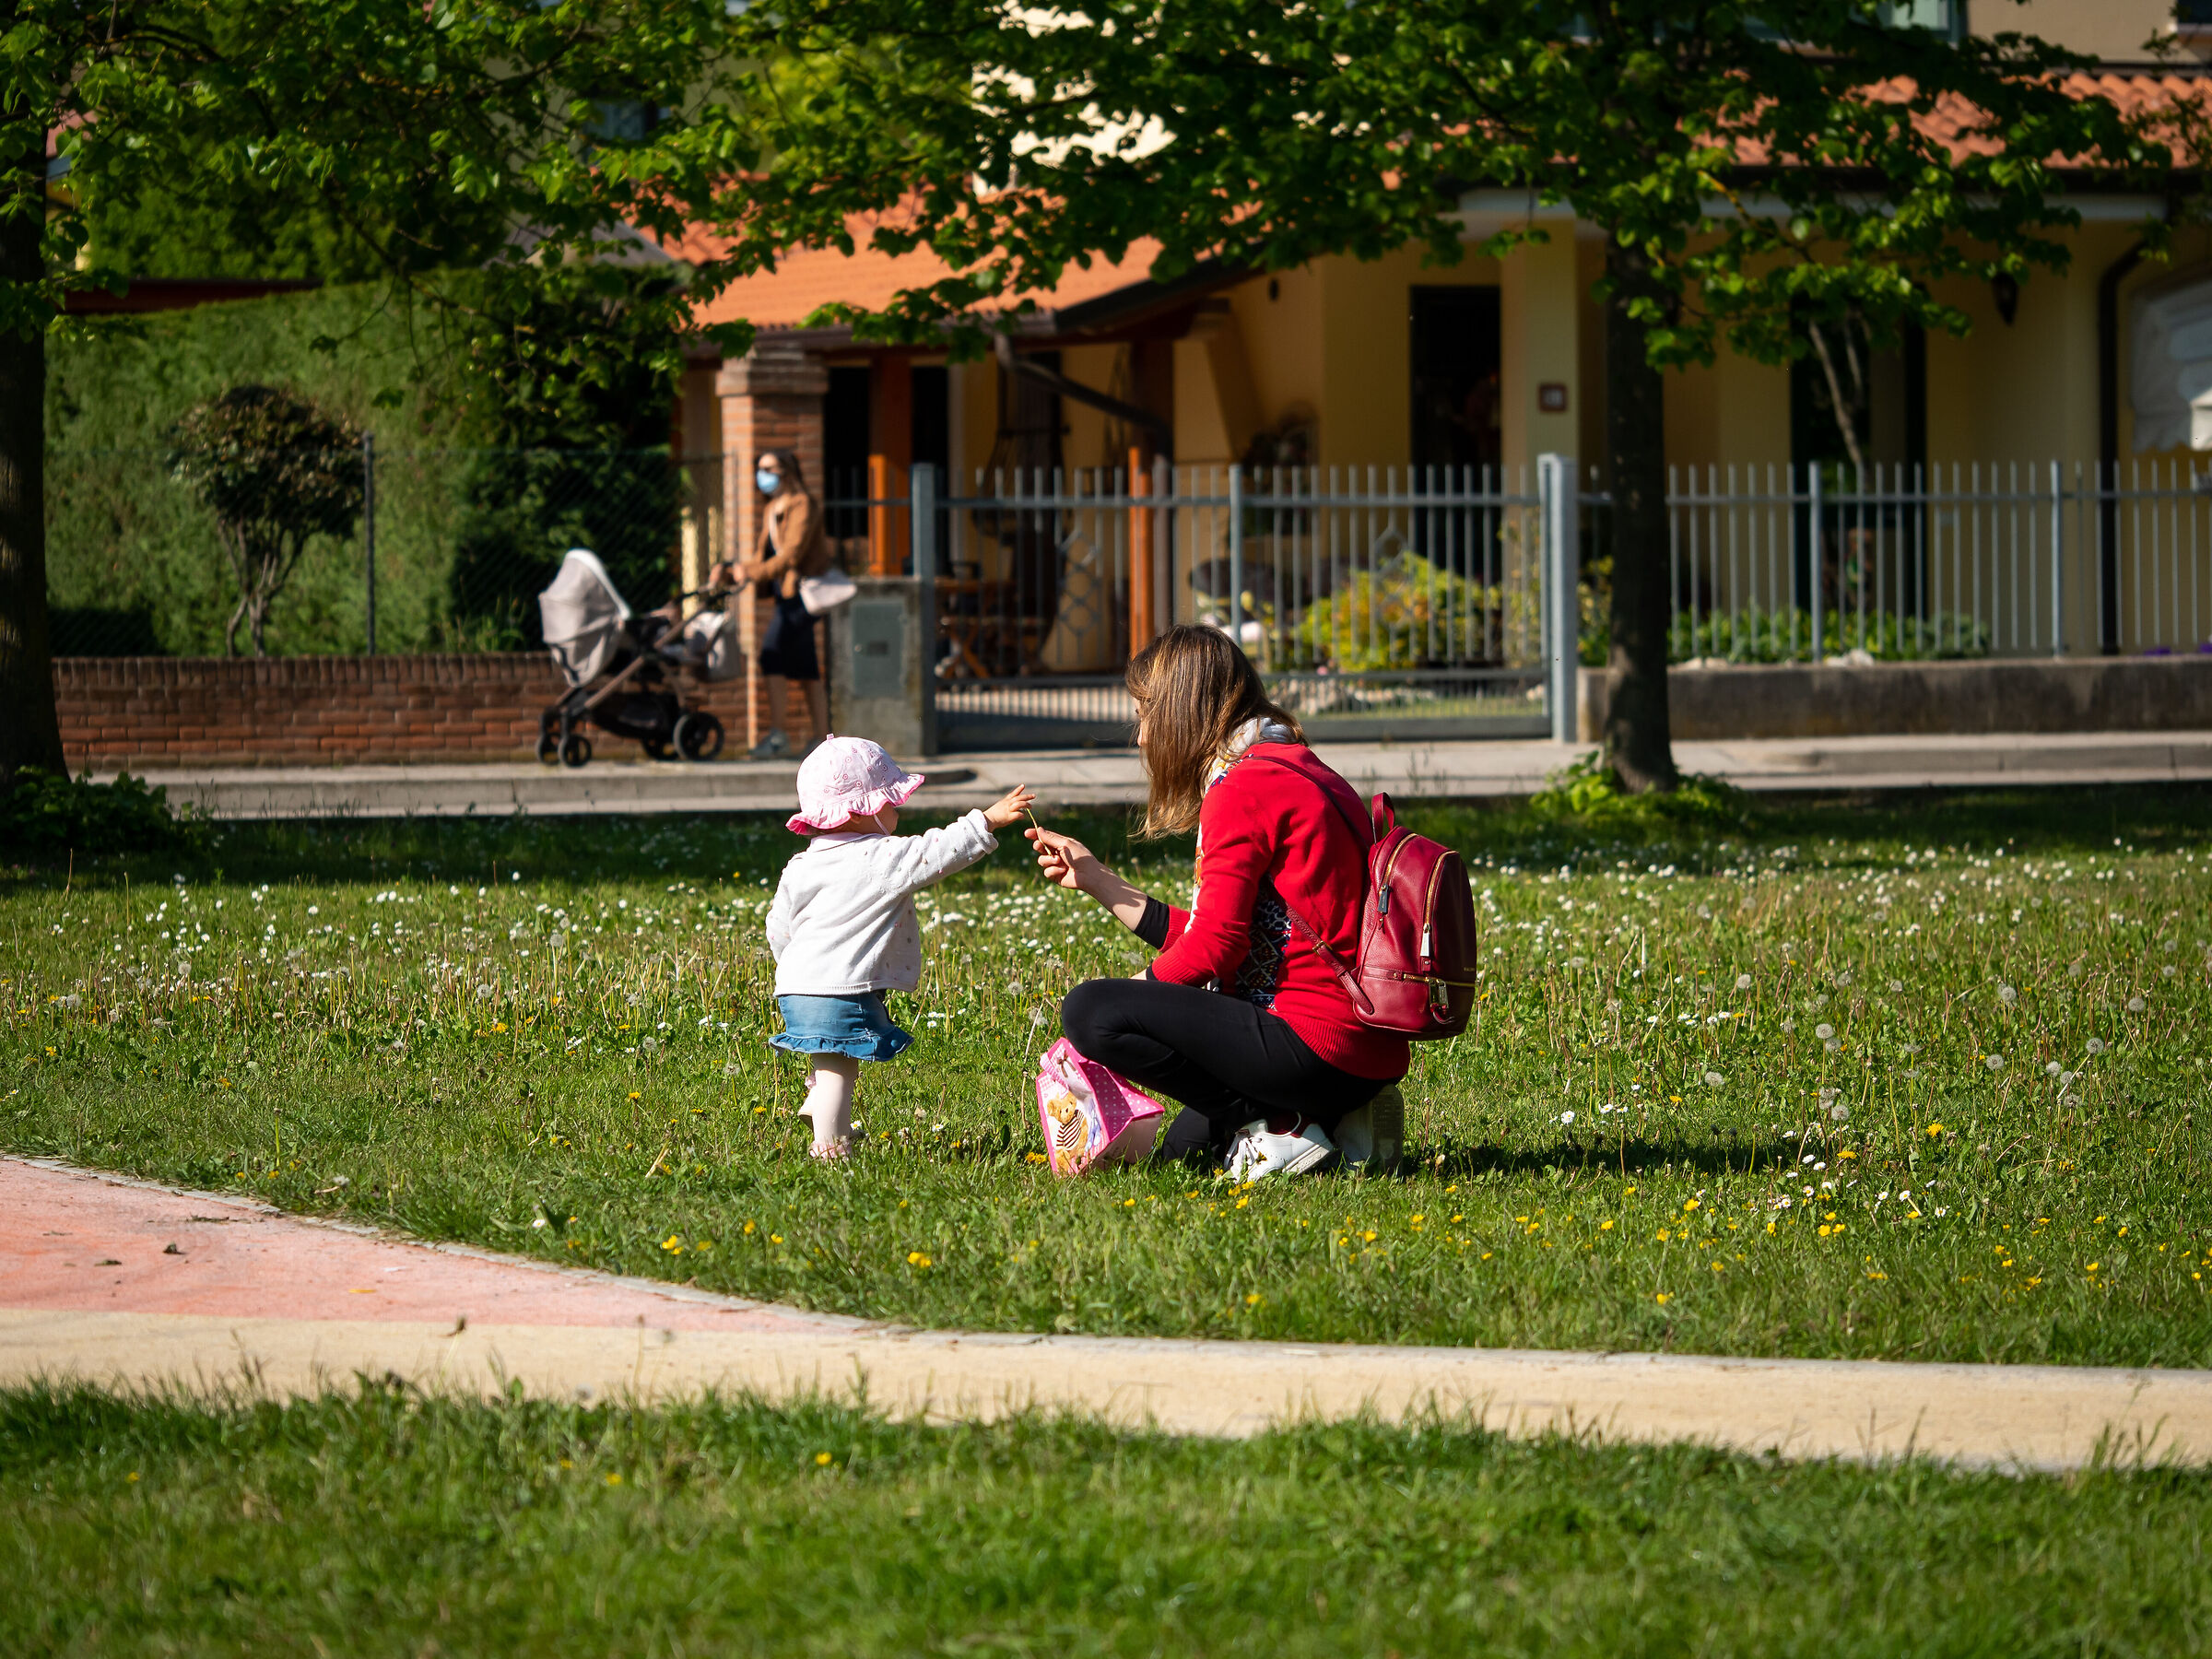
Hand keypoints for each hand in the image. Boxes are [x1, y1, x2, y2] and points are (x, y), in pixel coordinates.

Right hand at [982, 785, 1035, 830]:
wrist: (987, 820)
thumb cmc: (991, 816)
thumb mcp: (999, 807)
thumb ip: (1005, 807)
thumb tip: (1012, 809)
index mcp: (1004, 802)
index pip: (1012, 794)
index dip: (1018, 789)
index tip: (1023, 785)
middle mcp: (1007, 804)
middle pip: (1019, 798)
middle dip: (1027, 796)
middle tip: (1034, 796)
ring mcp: (1008, 809)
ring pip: (1020, 804)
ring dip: (1026, 805)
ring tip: (1031, 807)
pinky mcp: (1009, 816)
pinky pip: (1018, 814)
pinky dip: (1022, 815)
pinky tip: (1023, 817)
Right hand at [1027, 825, 1150, 929]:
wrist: (1088, 874)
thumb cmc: (1080, 856)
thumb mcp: (1065, 844)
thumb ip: (1051, 838)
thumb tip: (1039, 829)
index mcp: (1061, 844)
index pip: (1046, 837)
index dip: (1035, 835)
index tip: (1027, 833)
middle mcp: (1057, 853)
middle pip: (1040, 848)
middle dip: (1038, 847)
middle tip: (1038, 846)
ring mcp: (1055, 865)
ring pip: (1041, 861)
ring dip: (1048, 860)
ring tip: (1058, 861)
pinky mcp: (1055, 875)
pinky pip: (1046, 872)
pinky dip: (1053, 870)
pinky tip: (1062, 870)